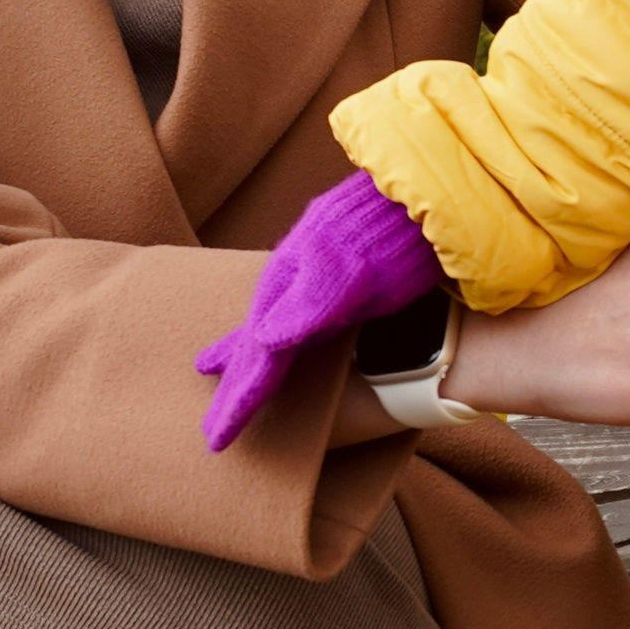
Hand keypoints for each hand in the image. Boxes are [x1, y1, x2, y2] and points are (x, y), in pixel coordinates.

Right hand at [197, 170, 442, 450]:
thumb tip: (265, 340)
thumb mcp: (354, 275)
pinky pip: (285, 311)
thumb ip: (311, 305)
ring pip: (264, 324)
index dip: (239, 400)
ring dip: (240, 354)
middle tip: (210, 430)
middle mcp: (291, 282)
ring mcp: (310, 274)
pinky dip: (266, 329)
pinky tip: (271, 330)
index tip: (216, 440)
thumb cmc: (392, 237)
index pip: (257, 358)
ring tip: (212, 369)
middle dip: (232, 386)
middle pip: (253, 344)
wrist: (419, 188)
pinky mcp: (330, 271)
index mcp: (289, 289)